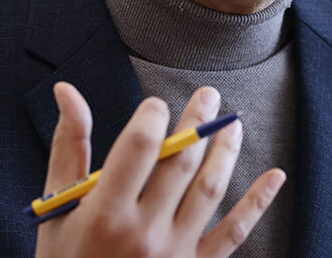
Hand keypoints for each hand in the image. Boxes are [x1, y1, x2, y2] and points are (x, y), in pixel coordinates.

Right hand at [34, 82, 285, 257]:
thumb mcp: (58, 205)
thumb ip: (68, 145)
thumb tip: (67, 89)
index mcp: (104, 212)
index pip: (140, 146)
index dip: (153, 115)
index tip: (155, 105)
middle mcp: (143, 232)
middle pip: (180, 162)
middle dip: (197, 121)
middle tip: (208, 94)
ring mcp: (173, 253)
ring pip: (209, 189)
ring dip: (226, 151)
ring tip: (232, 122)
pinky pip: (234, 233)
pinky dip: (257, 203)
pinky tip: (274, 176)